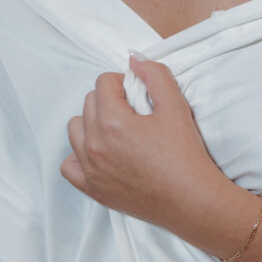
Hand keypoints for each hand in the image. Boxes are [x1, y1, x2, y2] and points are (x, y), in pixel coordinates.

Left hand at [61, 57, 225, 229]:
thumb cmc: (185, 155)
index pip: (103, 82)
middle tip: (135, 112)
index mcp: (112, 122)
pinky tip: (101, 153)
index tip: (139, 95)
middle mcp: (95, 145)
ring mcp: (91, 169)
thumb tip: (134, 60)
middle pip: (88, 102)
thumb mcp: (176, 106)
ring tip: (118, 130)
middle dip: (109, 100)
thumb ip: (155, 74)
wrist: (192, 201)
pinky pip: (69, 165)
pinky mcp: (94, 189)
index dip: (123, 83)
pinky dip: (80, 154)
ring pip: (75, 129)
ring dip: (92, 123)